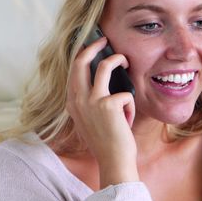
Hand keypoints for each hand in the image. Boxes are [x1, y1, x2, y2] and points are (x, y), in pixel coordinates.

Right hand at [66, 37, 138, 187]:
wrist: (112, 161)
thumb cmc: (105, 141)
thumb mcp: (90, 119)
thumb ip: (90, 101)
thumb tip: (100, 77)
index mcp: (72, 102)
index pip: (73, 70)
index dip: (82, 54)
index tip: (91, 45)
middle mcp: (78, 99)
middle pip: (82, 61)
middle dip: (93, 46)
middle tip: (104, 39)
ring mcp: (91, 101)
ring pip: (105, 67)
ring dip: (118, 61)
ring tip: (126, 61)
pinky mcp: (108, 104)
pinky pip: (125, 94)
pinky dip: (130, 106)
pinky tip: (127, 121)